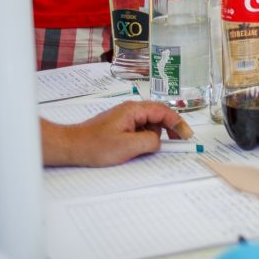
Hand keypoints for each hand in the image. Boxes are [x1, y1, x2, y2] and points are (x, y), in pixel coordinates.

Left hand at [43, 101, 190, 167]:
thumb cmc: (95, 145)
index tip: (187, 136)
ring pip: (149, 123)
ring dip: (156, 134)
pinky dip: (146, 137)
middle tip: (178, 142)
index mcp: (134, 110)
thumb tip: (159, 141)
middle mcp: (131, 110)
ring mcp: (124, 117)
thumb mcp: (128, 146)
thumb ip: (150, 142)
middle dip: (170, 128)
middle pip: (159, 115)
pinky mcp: (119, 126)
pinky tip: (142, 148)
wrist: (71, 146)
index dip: (178, 123)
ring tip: (156, 148)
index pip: (164, 112)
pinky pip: (139, 128)